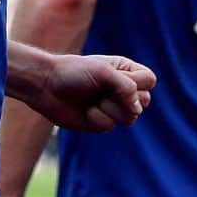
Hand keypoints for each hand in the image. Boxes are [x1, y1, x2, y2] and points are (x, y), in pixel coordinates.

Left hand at [32, 53, 154, 131]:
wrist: (46, 86)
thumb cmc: (73, 73)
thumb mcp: (103, 72)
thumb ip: (126, 87)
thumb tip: (137, 110)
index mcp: (125, 70)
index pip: (149, 80)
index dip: (137, 83)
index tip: (116, 78)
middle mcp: (122, 89)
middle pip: (143, 101)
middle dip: (122, 99)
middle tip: (102, 91)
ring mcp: (113, 106)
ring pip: (130, 117)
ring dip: (109, 109)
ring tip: (93, 100)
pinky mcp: (102, 121)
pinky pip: (111, 126)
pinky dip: (97, 118)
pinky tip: (85, 111)